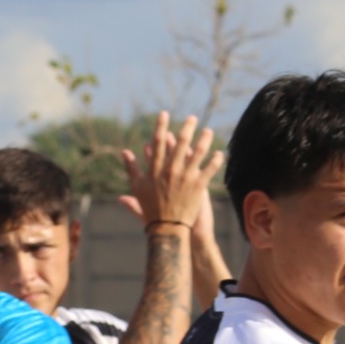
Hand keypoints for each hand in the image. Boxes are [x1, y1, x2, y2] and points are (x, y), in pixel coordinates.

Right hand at [119, 112, 223, 240]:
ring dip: (204, 140)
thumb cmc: (150, 208)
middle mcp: (171, 171)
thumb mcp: (138, 187)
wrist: (167, 229)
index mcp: (156, 170)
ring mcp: (186, 178)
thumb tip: (124, 152)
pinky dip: (216, 161)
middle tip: (192, 118)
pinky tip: (220, 153)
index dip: (160, 126)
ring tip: (208, 131)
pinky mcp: (198, 186)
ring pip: (197, 153)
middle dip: (187, 128)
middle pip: (180, 144)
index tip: (164, 114)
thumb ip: (131, 168)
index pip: (157, 143)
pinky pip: (210, 169)